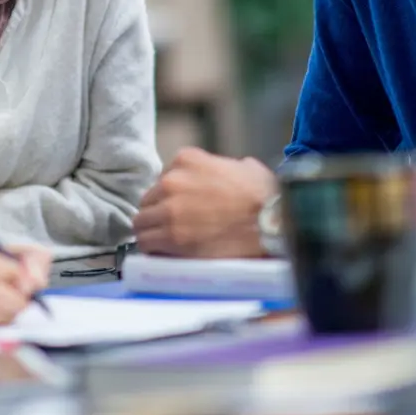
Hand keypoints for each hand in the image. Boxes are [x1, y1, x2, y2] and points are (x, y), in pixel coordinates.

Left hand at [133, 147, 275, 257]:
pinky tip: (165, 255)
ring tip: (169, 245)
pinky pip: (146, 243)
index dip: (171, 197)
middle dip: (159, 214)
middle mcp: (171, 180)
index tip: (181, 209)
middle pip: (149, 200)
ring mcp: (168, 208)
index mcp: (185, 159)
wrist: (274, 224)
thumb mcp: (242, 168)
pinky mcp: (170, 236)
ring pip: (142, 222)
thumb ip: (222, 166)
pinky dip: (153, 250)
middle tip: (175, 229)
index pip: (162, 179)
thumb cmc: (265, 197)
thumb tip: (226, 172)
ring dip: (152, 233)